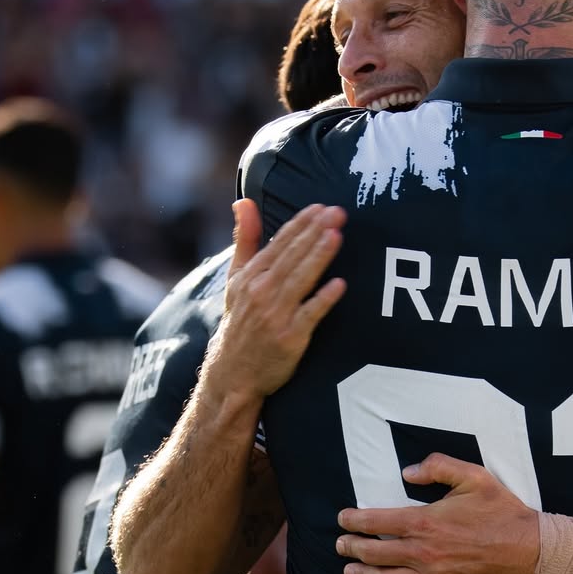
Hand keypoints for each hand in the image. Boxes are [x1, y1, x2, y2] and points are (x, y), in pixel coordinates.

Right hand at [208, 200, 346, 399]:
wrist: (233, 372)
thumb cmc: (241, 320)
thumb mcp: (236, 278)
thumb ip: (245, 239)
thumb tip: (243, 201)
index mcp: (251, 275)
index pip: (279, 243)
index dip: (301, 224)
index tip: (321, 207)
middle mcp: (261, 292)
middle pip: (292, 257)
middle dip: (315, 233)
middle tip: (337, 213)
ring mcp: (275, 315)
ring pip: (300, 280)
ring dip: (319, 257)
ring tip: (337, 236)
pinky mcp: (289, 338)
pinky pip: (309, 315)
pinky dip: (323, 299)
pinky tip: (339, 284)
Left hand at [336, 453, 538, 573]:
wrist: (528, 549)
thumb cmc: (500, 511)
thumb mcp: (472, 476)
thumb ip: (438, 467)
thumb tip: (407, 472)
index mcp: (425, 522)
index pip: (378, 521)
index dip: (355, 521)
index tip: (343, 519)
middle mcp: (422, 553)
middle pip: (375, 552)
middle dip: (352, 547)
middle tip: (339, 545)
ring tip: (348, 570)